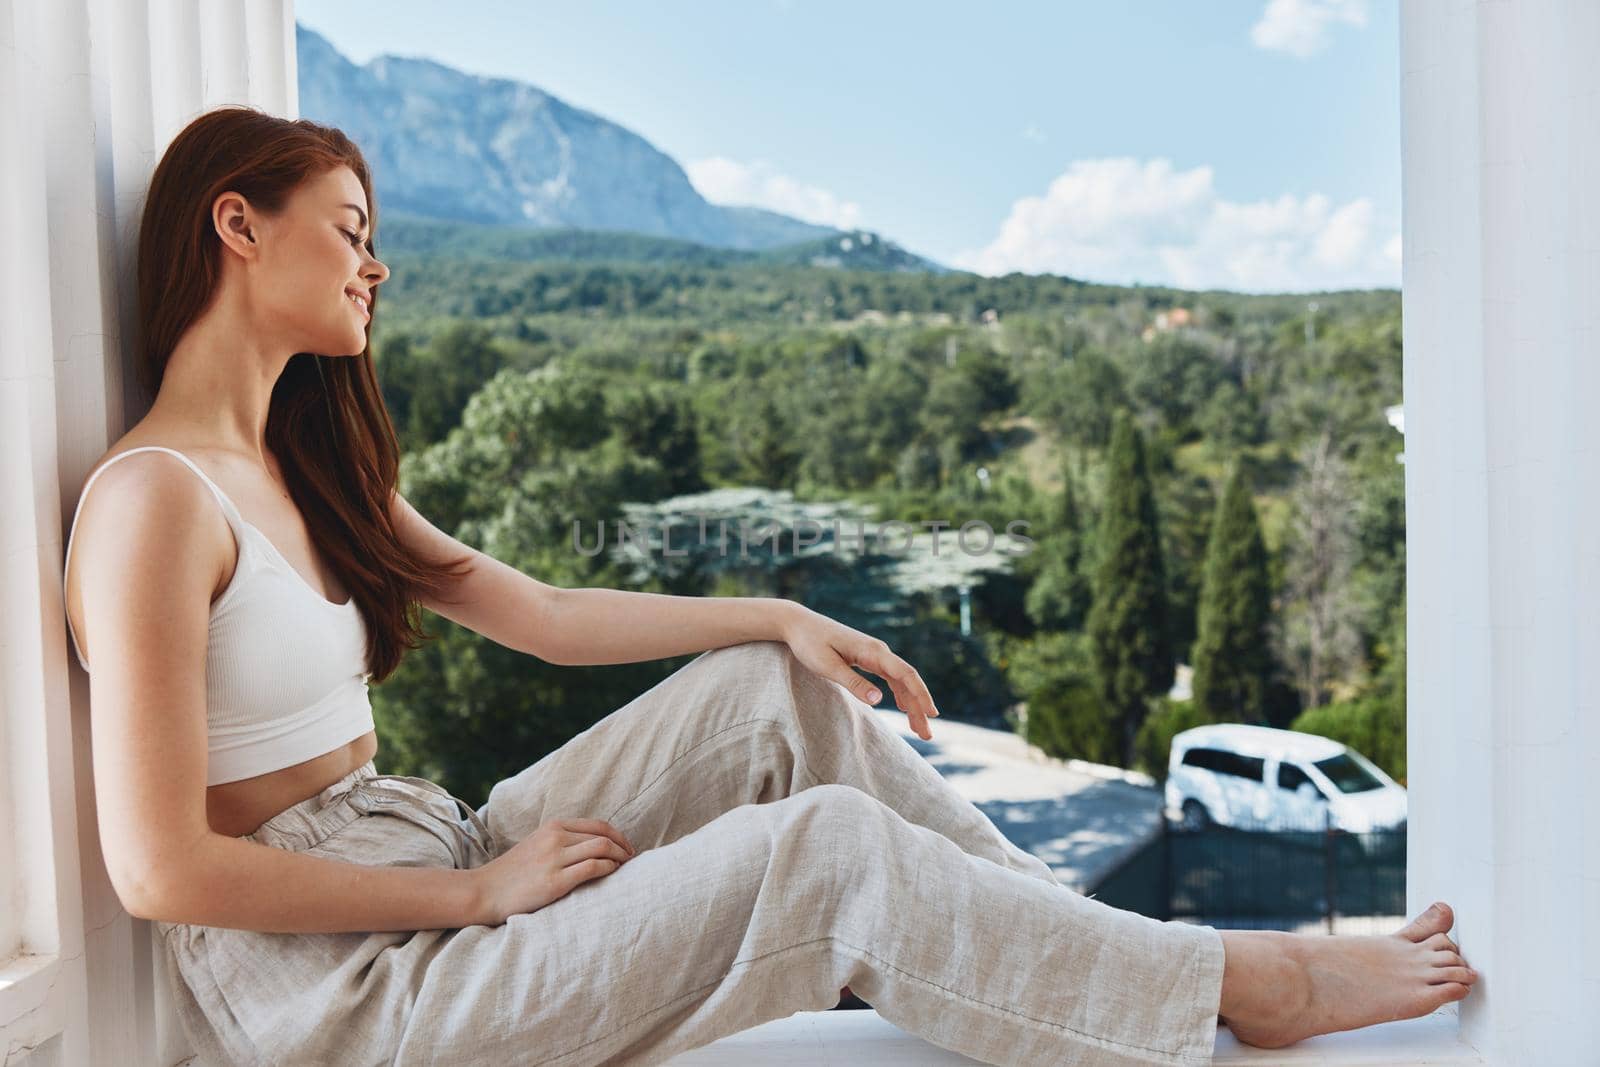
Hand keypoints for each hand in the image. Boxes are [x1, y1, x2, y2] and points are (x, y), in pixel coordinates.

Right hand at [471, 817, 636, 925]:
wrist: (484, 891)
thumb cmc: (512, 873)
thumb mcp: (536, 845)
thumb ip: (561, 841)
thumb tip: (593, 846)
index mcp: (552, 826)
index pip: (597, 825)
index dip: (617, 836)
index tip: (626, 847)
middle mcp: (555, 837)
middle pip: (603, 835)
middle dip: (623, 846)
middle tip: (632, 859)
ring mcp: (555, 858)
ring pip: (602, 848)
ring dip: (620, 857)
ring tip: (626, 868)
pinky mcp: (555, 881)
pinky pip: (593, 867)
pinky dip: (609, 868)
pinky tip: (613, 874)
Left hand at [780, 606, 940, 739]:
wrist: (799, 624)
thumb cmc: (810, 643)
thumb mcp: (828, 666)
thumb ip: (853, 683)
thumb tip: (880, 701)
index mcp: (873, 651)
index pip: (906, 674)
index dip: (921, 695)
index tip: (932, 714)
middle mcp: (879, 651)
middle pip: (908, 680)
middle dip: (920, 707)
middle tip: (927, 734)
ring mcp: (874, 654)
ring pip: (901, 681)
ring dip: (912, 703)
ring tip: (919, 728)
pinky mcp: (867, 657)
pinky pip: (891, 677)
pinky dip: (900, 694)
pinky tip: (904, 707)